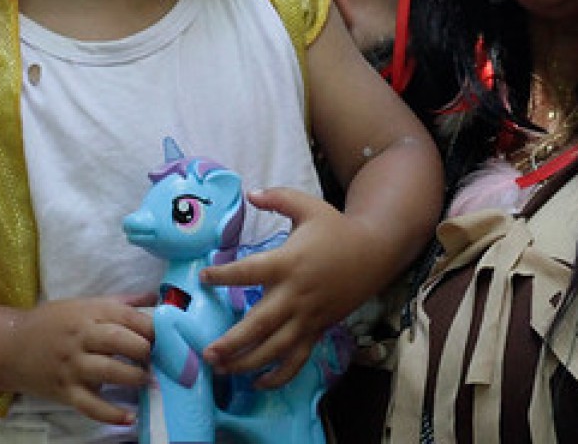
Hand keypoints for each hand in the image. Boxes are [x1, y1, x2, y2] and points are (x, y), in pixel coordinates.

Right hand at [2, 295, 152, 426]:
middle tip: (161, 357)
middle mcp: (81, 337)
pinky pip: (90, 405)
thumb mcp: (85, 304)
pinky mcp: (64, 390)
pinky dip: (112, 413)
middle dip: (145, 349)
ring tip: (149, 380)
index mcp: (90, 313)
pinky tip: (131, 416)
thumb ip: (121, 303)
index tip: (168, 335)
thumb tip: (158, 296)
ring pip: (108, 371)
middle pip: (119, 340)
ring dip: (134, 377)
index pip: (127, 316)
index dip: (152, 326)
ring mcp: (72, 365)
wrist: (10, 346)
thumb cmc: (54, 322)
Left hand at [201, 188, 385, 389]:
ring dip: (247, 363)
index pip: (249, 272)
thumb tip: (250, 194)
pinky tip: (257, 384)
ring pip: (275, 348)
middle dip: (232, 342)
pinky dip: (278, 377)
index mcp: (288, 262)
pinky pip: (297, 360)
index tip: (204, 278)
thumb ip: (278, 198)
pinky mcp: (317, 330)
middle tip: (207, 353)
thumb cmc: (335, 229)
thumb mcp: (308, 206)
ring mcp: (307, 317)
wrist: (373, 253)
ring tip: (221, 369)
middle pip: (260, 324)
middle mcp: (295, 294)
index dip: (224, 276)